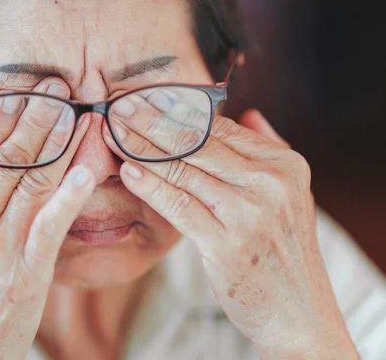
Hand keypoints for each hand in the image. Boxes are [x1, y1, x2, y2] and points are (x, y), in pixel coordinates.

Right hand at [0, 80, 94, 358]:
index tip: (18, 94)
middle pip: (5, 160)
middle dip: (36, 117)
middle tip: (58, 88)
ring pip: (32, 183)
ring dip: (59, 142)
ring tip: (78, 110)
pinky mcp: (27, 276)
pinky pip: (51, 227)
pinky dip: (70, 195)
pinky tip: (89, 168)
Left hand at [103, 108, 358, 358]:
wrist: (297, 311)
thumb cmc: (282, 251)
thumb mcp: (291, 195)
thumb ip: (269, 150)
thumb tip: (246, 113)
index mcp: (284, 165)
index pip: (220, 127)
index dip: (178, 111)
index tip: (147, 100)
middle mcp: (270, 183)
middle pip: (198, 142)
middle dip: (153, 122)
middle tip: (120, 106)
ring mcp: (250, 213)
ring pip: (184, 170)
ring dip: (143, 149)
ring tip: (113, 134)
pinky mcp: (227, 245)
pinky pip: (179, 206)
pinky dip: (150, 187)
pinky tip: (128, 171)